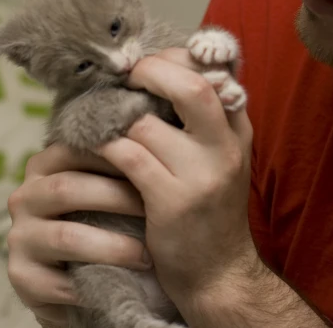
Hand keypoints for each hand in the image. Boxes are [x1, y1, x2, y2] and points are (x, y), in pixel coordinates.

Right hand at [5, 144, 151, 324]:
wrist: (84, 281)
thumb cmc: (106, 223)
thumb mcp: (108, 188)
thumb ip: (120, 161)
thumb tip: (157, 128)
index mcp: (44, 166)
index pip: (74, 148)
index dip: (114, 154)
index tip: (152, 162)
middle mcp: (24, 196)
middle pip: (68, 188)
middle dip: (117, 198)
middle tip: (157, 208)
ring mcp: (19, 237)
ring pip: (66, 236)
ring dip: (112, 246)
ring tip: (146, 255)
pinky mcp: (21, 277)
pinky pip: (57, 281)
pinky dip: (93, 284)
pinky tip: (121, 283)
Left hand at [97, 48, 254, 305]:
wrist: (219, 274)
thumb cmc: (209, 210)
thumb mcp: (219, 158)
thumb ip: (200, 120)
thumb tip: (154, 74)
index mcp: (238, 130)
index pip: (214, 73)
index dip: (177, 58)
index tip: (147, 66)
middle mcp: (226, 148)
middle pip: (191, 87)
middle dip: (150, 73)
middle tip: (125, 78)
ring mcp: (202, 175)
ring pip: (147, 124)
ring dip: (115, 119)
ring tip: (100, 118)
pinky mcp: (173, 201)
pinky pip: (127, 156)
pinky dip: (104, 147)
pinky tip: (94, 148)